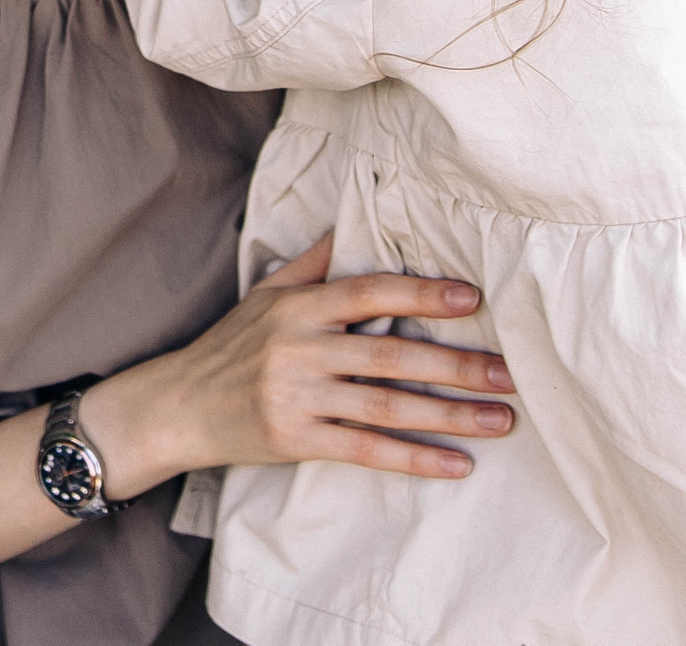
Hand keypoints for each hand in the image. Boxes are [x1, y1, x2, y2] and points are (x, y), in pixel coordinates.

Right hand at [82, 235, 515, 492]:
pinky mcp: (295, 439)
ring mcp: (296, 396)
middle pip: (388, 355)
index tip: (470, 298)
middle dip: (455, 365)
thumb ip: (316, 263)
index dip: (419, 293)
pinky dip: (415, 459)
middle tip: (509, 373)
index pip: (366, 292)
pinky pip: (366, 451)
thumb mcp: (266, 295)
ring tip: (501, 419)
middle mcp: (297, 349)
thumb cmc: (230, 347)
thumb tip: (355, 221)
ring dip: (449, 415)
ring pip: (386, 407)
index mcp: (296, 307)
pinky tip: (458, 464)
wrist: (176, 406)